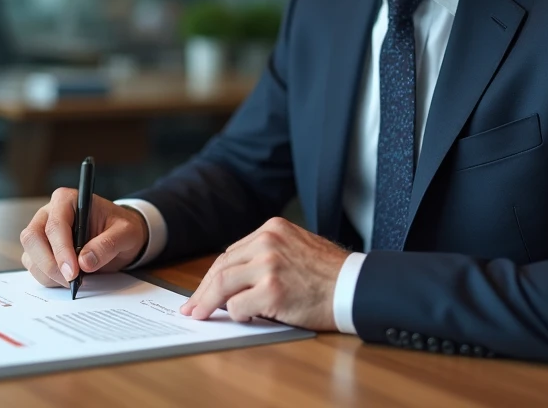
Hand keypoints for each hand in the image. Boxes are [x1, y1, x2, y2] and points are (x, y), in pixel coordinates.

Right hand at [19, 189, 148, 286]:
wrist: (119, 237)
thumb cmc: (120, 228)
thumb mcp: (125, 233)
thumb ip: (107, 245)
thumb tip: (85, 262)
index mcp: (67, 200)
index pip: (55, 225)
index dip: (61, 250)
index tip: (73, 272)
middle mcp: (48, 214)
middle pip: (33, 239)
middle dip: (51, 264)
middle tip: (72, 281)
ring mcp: (41, 233)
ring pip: (30, 256)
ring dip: (50, 274)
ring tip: (75, 280)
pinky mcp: (39, 251)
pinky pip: (34, 268)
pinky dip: (48, 279)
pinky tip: (68, 280)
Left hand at [180, 217, 347, 329]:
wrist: (355, 287)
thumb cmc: (329, 274)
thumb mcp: (297, 247)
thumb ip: (267, 254)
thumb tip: (236, 277)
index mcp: (273, 228)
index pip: (231, 253)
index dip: (213, 275)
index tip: (202, 289)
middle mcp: (268, 242)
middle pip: (221, 267)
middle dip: (203, 291)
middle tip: (192, 307)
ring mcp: (269, 265)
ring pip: (223, 285)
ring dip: (209, 304)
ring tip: (201, 315)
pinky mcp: (272, 291)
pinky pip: (238, 306)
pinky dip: (236, 315)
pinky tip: (242, 319)